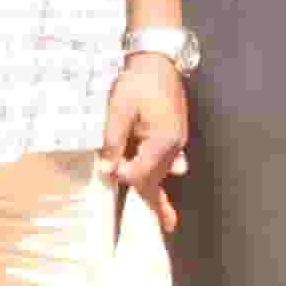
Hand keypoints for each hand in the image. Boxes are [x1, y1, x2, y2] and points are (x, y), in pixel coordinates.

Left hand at [102, 50, 191, 205]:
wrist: (158, 59)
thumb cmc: (137, 83)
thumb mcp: (118, 111)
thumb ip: (112, 143)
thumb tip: (108, 171)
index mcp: (162, 141)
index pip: (142, 173)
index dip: (124, 176)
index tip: (108, 171)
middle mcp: (174, 145)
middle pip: (159, 177)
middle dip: (156, 199)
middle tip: (168, 226)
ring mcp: (177, 139)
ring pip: (165, 170)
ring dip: (162, 188)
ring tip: (169, 217)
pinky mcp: (174, 132)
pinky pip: (169, 158)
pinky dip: (166, 172)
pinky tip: (174, 178)